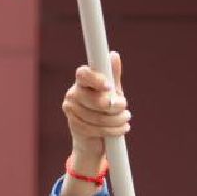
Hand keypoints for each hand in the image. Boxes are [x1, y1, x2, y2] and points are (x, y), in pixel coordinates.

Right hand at [61, 50, 128, 172]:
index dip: (95, 79)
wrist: (95, 140)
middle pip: (93, 98)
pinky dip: (111, 130)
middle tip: (125, 107)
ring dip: (116, 120)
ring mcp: (70, 110)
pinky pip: (95, 128)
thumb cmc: (105, 112)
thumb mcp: (112, 93)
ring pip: (96, 116)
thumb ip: (113, 76)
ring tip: (125, 119)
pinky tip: (121, 129)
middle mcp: (73, 94)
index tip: (108, 86)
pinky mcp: (74, 126)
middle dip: (113, 105)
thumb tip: (114, 55)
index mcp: (82, 82)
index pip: (83, 74)